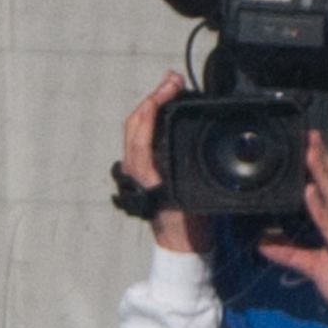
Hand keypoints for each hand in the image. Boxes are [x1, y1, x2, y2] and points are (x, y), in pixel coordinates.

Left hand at [121, 74, 202, 255]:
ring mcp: (136, 171)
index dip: (153, 104)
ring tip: (171, 90)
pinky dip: (153, 121)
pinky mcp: (143, 172)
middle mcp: (135, 170)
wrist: (180, 246)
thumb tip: (190, 134)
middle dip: (153, 99)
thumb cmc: (187, 223)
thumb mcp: (192, 191)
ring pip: (136, 131)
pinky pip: (143, 139)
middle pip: (135, 125)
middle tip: (174, 81)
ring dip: (152, 108)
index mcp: (144, 172)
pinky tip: (168, 113)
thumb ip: (187, 163)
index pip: (139, 130)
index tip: (171, 86)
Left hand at [254, 132, 327, 327]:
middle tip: (309, 136)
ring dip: (321, 174)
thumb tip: (263, 243)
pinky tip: (311, 192)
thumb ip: (290, 253)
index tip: (309, 147)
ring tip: (309, 153)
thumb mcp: (313, 267)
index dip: (321, 168)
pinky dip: (321, 207)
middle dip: (321, 160)